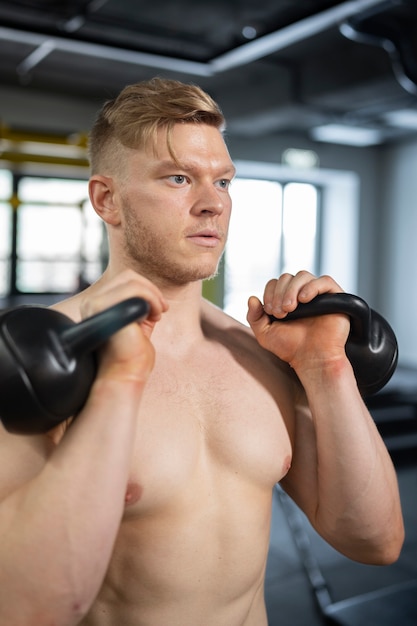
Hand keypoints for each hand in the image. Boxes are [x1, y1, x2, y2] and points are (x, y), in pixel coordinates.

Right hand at [79, 270, 167, 384]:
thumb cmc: (132, 352)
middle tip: (161, 310)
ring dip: (153, 295)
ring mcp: (96, 305)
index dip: (146, 289)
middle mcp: (91, 302)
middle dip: (151, 290)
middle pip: (128, 276)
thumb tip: (150, 286)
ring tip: (157, 314)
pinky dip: (151, 300)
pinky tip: (154, 317)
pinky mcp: (106, 310)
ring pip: (133, 281)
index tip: (159, 308)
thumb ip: (137, 300)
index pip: (123, 279)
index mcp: (97, 304)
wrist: (126, 375)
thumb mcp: (135, 319)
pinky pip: (135, 290)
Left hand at [247, 271, 350, 371]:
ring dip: (292, 289)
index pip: (275, 283)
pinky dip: (312, 287)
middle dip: (280, 293)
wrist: (313, 360)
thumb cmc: (291, 348)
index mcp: (286, 299)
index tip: (271, 312)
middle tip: (280, 312)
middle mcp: (302, 294)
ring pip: (303, 276)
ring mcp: (319, 295)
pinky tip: (304, 300)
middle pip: (287, 277)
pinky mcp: (335, 297)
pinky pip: (325, 281)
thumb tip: (251, 298)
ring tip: (290, 308)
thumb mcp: (265, 334)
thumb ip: (255, 317)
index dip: (270, 293)